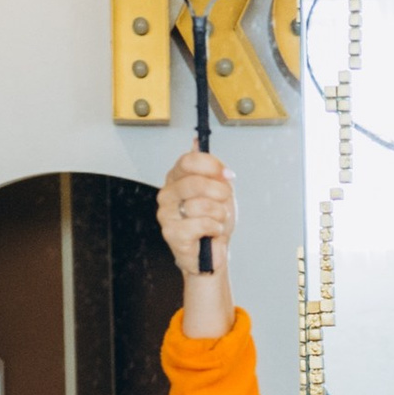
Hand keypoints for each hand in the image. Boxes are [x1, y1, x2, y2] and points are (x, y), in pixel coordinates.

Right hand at [157, 149, 237, 283]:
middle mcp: (168, 193)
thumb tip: (196, 142)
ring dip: (219, 214)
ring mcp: (166, 214)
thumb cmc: (213, 221)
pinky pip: (202, 224)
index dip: (211, 165)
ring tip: (217, 220)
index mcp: (177, 178)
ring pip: (200, 205)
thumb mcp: (219, 189)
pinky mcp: (171, 233)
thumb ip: (210, 168)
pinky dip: (215, 228)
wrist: (213, 253)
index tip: (227, 174)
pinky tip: (211, 232)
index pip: (188, 161)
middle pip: (194, 182)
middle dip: (219, 192)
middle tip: (225, 199)